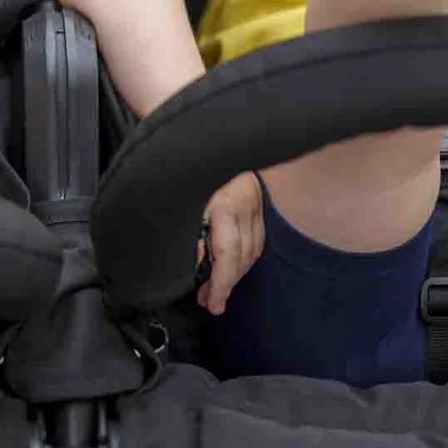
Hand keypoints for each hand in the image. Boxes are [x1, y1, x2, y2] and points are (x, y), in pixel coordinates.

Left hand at [197, 171, 266, 314]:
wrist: (216, 143)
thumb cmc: (193, 173)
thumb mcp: (186, 205)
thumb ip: (194, 236)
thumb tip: (199, 266)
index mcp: (225, 205)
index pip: (228, 253)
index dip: (221, 283)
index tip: (213, 303)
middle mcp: (246, 206)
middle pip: (243, 257)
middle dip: (226, 284)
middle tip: (209, 301)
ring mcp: (256, 206)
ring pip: (252, 252)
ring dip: (235, 274)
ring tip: (216, 290)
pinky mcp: (260, 207)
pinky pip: (256, 242)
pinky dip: (243, 259)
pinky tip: (231, 268)